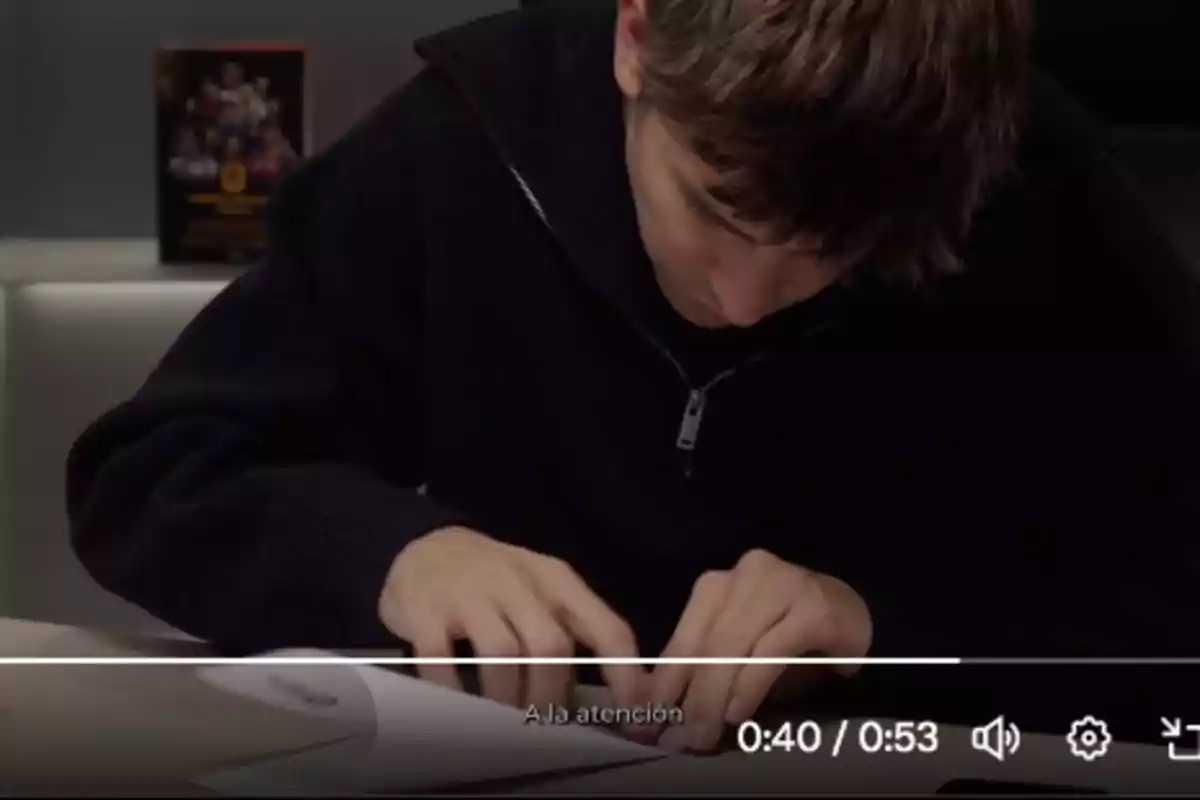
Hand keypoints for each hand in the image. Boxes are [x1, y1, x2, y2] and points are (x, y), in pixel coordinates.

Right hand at [379, 526, 642, 710]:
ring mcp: (470, 594)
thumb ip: (571, 632)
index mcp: (558, 581)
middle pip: (552, 647)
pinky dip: (453, 689)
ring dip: (508, 698)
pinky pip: (442, 659)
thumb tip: (604, 701)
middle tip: (543, 728)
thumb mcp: (542, 592)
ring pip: (504, 654)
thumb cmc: (497, 581)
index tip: (633, 720)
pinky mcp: (427, 609)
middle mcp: (519, 583)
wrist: (427, 545)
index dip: (625, 678)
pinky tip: (458, 707)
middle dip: (552, 697)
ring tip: (503, 724)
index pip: (608, 629)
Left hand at [651, 549, 871, 751]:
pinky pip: (770, 651)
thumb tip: (668, 715)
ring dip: (714, 697)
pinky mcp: (812, 606)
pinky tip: (739, 712)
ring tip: (704, 734)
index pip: (683, 639)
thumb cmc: (795, 638)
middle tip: (680, 739)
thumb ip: (709, 673)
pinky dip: (750, 685)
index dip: (663, 683)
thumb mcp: (745, 650)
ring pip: (732, 647)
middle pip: (705, 644)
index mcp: (718, 585)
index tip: (645, 721)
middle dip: (687, 697)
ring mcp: (780, 584)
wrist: (859, 615)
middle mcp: (746, 575)